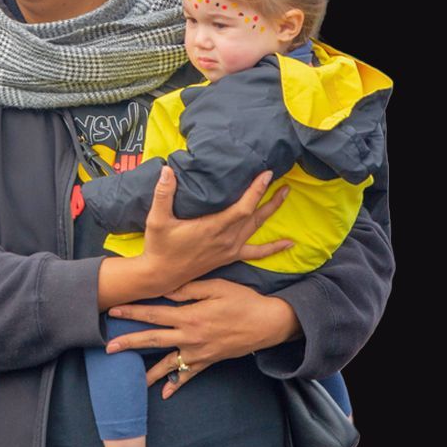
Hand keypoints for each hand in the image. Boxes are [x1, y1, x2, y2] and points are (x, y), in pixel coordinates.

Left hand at [103, 278, 302, 398]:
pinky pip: (189, 375)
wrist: (268, 324)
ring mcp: (199, 352)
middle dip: (129, 343)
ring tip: (130, 379)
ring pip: (168, 363)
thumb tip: (166, 288)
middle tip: (109, 348)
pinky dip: (176, 384)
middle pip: (153, 340)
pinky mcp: (209, 361)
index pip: (154, 314)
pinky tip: (164, 393)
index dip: (132, 312)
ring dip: (148, 371)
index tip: (113, 311)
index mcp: (190, 316)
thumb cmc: (243, 300)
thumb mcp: (217, 287)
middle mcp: (190, 337)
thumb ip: (189, 289)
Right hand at [139, 166, 293, 294]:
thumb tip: (167, 170)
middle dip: (269, 197)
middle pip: (255, 215)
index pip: (242, 207)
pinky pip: (257, 252)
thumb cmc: (160, 247)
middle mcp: (226, 239)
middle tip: (283, 180)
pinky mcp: (229, 256)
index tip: (266, 174)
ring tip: (285, 195)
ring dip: (272, 211)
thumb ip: (163, 194)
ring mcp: (230, 249)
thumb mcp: (157, 220)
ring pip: (256, 227)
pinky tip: (289, 243)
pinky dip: (274, 248)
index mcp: (212, 228)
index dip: (256, 191)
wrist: (162, 276)